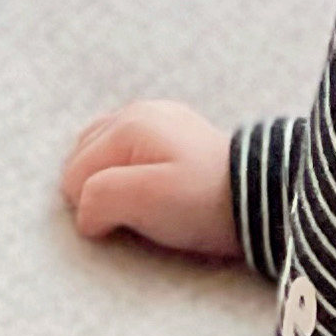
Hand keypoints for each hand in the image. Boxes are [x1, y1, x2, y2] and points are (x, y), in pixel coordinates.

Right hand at [60, 98, 240, 258]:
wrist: (261, 196)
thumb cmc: (203, 202)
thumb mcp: (146, 201)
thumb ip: (100, 198)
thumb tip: (84, 215)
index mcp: (126, 125)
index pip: (74, 176)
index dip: (92, 209)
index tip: (127, 224)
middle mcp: (137, 111)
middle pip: (81, 158)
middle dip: (96, 190)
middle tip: (133, 215)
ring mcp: (157, 117)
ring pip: (101, 152)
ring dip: (108, 180)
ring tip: (138, 204)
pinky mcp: (173, 131)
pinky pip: (128, 150)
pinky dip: (126, 170)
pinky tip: (150, 188)